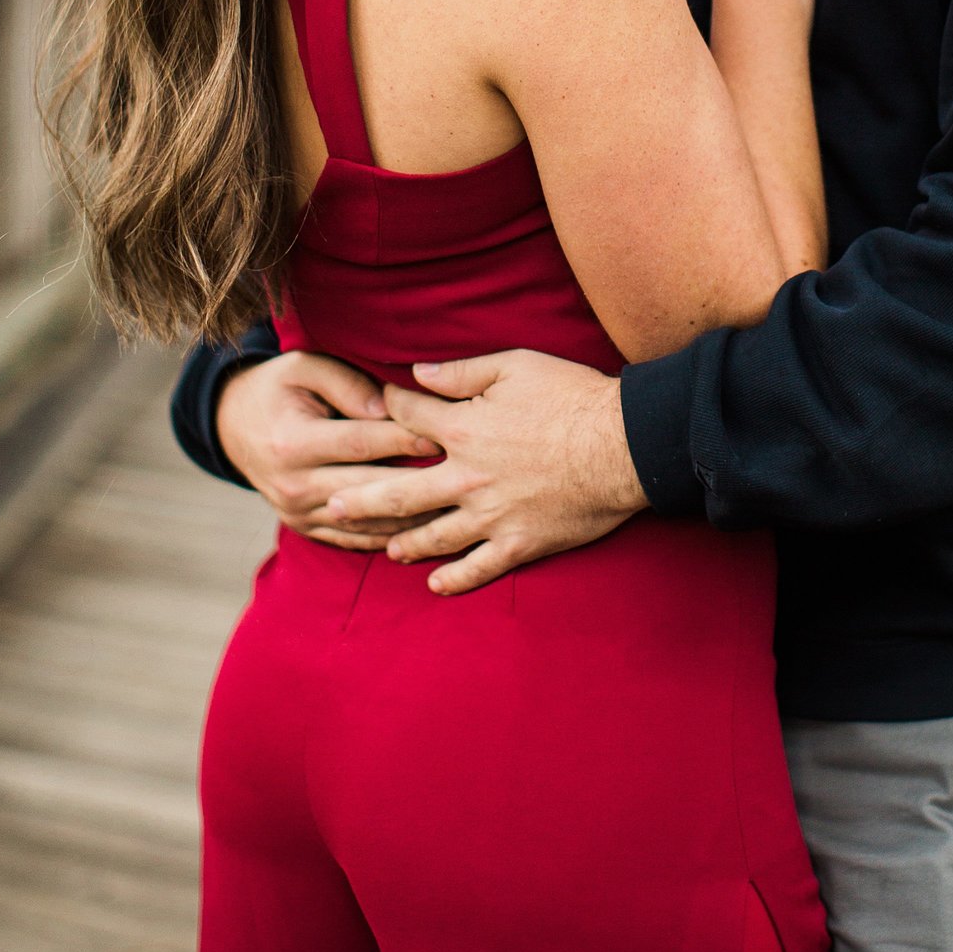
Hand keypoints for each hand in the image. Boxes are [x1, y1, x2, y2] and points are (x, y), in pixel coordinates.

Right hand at [217, 350, 441, 547]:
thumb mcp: (303, 367)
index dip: (405, 439)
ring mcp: (298, 513)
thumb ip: (346, 383)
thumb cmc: (279, 387)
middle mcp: (294, 484)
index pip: (361, 443)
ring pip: (366, 523)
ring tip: (455, 510)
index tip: (445, 435)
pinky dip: (391, 536)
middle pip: (368, 488)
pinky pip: (355, 540)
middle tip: (461, 478)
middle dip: (417, 484)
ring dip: (411, 520)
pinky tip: (426, 530)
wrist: (232, 427)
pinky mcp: (306, 528)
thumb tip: (387, 407)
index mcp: (293, 442)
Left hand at [321, 351, 648, 594]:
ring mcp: (490, 516)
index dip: (389, 407)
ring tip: (384, 547)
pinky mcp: (518, 543)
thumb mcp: (515, 367)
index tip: (377, 406)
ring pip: (432, 535)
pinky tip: (435, 584)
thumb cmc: (571, 397)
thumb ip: (462, 373)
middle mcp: (466, 478)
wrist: (622, 445)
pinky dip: (454, 578)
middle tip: (330, 506)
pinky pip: (478, 567)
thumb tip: (417, 373)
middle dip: (360, 498)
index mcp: (462, 431)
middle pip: (398, 492)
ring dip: (402, 542)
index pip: (408, 419)